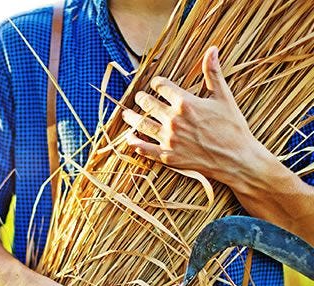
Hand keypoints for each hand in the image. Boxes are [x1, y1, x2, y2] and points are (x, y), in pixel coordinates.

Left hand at [122, 46, 268, 185]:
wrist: (236, 159)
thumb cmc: (233, 128)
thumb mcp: (224, 97)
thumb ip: (213, 73)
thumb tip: (212, 49)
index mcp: (185, 102)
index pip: (161, 86)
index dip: (157, 83)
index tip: (156, 84)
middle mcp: (173, 120)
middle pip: (148, 104)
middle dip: (141, 99)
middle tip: (138, 98)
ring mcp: (169, 139)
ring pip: (142, 125)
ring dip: (132, 118)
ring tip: (126, 115)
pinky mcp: (169, 156)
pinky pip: (146, 149)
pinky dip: (136, 144)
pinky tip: (130, 139)